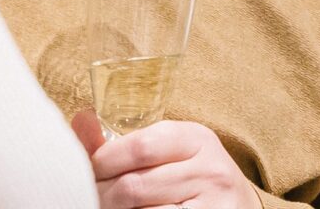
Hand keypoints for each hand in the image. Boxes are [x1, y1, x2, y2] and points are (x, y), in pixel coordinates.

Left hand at [71, 111, 259, 208]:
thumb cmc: (193, 176)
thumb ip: (123, 140)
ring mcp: (212, 204)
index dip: (104, 161)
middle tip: (89, 195)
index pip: (140, 147)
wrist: (238, 205)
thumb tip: (81, 119)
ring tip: (105, 206)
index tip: (90, 170)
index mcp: (196, 138)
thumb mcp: (169, 150)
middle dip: (102, 193)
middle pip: (134, 186)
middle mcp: (209, 170)